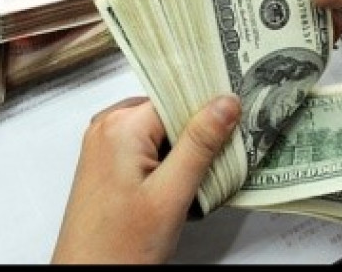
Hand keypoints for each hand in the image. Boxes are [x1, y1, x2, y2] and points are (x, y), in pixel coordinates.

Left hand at [51, 94, 240, 263]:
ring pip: (161, 130)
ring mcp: (104, 145)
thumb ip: (200, 144)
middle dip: (198, 132)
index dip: (209, 108)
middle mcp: (107, 127)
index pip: (178, 95)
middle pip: (169, 111)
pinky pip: (147, 146)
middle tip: (219, 158)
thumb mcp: (171, 194)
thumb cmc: (119, 246)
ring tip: (195, 180)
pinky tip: (179, 187)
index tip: (237, 118)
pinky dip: (168, 161)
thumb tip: (225, 102)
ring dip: (184, 150)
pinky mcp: (107, 163)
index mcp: (121, 125)